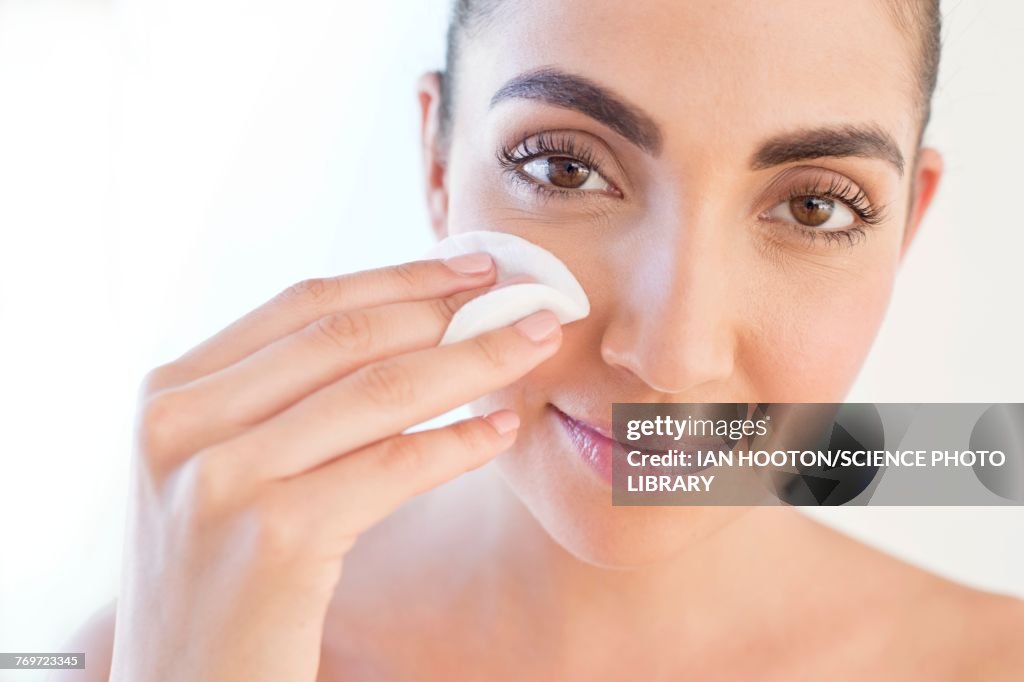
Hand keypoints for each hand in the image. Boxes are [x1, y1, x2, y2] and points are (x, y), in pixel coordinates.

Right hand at [109, 254, 561, 680]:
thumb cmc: (222, 584)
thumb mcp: (225, 473)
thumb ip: (285, 403)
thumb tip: (410, 333)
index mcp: (170, 394)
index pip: (302, 305)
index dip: (397, 276)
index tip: (470, 265)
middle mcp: (181, 425)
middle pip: (347, 338)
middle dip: (449, 310)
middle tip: (524, 297)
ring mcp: (220, 480)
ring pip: (379, 390)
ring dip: (475, 360)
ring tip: (534, 345)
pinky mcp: (271, 540)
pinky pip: (392, 467)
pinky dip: (459, 444)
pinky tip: (503, 429)